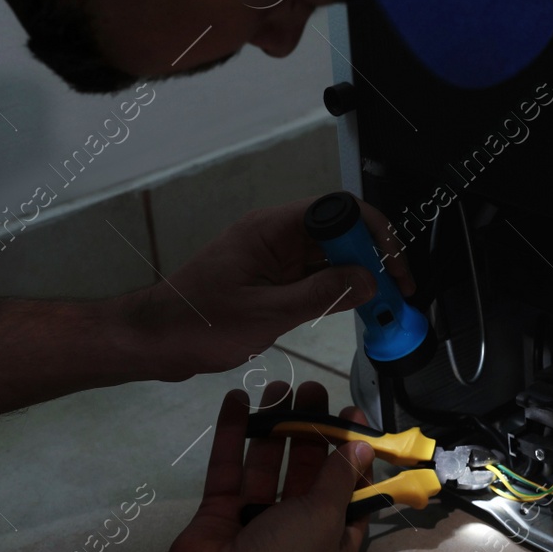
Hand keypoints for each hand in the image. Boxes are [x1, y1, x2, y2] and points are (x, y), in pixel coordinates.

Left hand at [119, 196, 413, 378]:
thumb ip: (321, 295)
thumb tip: (370, 280)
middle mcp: (277, 235)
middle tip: (398, 293)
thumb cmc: (199, 324)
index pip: (338, 210)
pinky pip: (316, 276)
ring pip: (331, 255)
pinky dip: (339, 290)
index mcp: (272, 229)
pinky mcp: (273, 279)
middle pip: (340, 231)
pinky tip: (358, 309)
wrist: (154, 341)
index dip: (374, 233)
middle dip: (374, 257)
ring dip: (360, 276)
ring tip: (386, 305)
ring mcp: (275, 257)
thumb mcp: (266, 314)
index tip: (395, 268)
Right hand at [163, 381, 373, 551]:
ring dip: (275, 424)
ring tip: (281, 386)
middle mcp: (298, 527)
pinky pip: (229, 465)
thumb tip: (363, 445)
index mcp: (333, 539)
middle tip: (313, 389)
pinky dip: (233, 433)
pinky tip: (238, 400)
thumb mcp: (325, 517)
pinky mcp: (222, 507)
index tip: (351, 414)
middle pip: (308, 469)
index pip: (350, 489)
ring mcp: (257, 516)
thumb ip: (341, 477)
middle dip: (312, 428)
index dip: (353, 452)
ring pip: (269, 462)